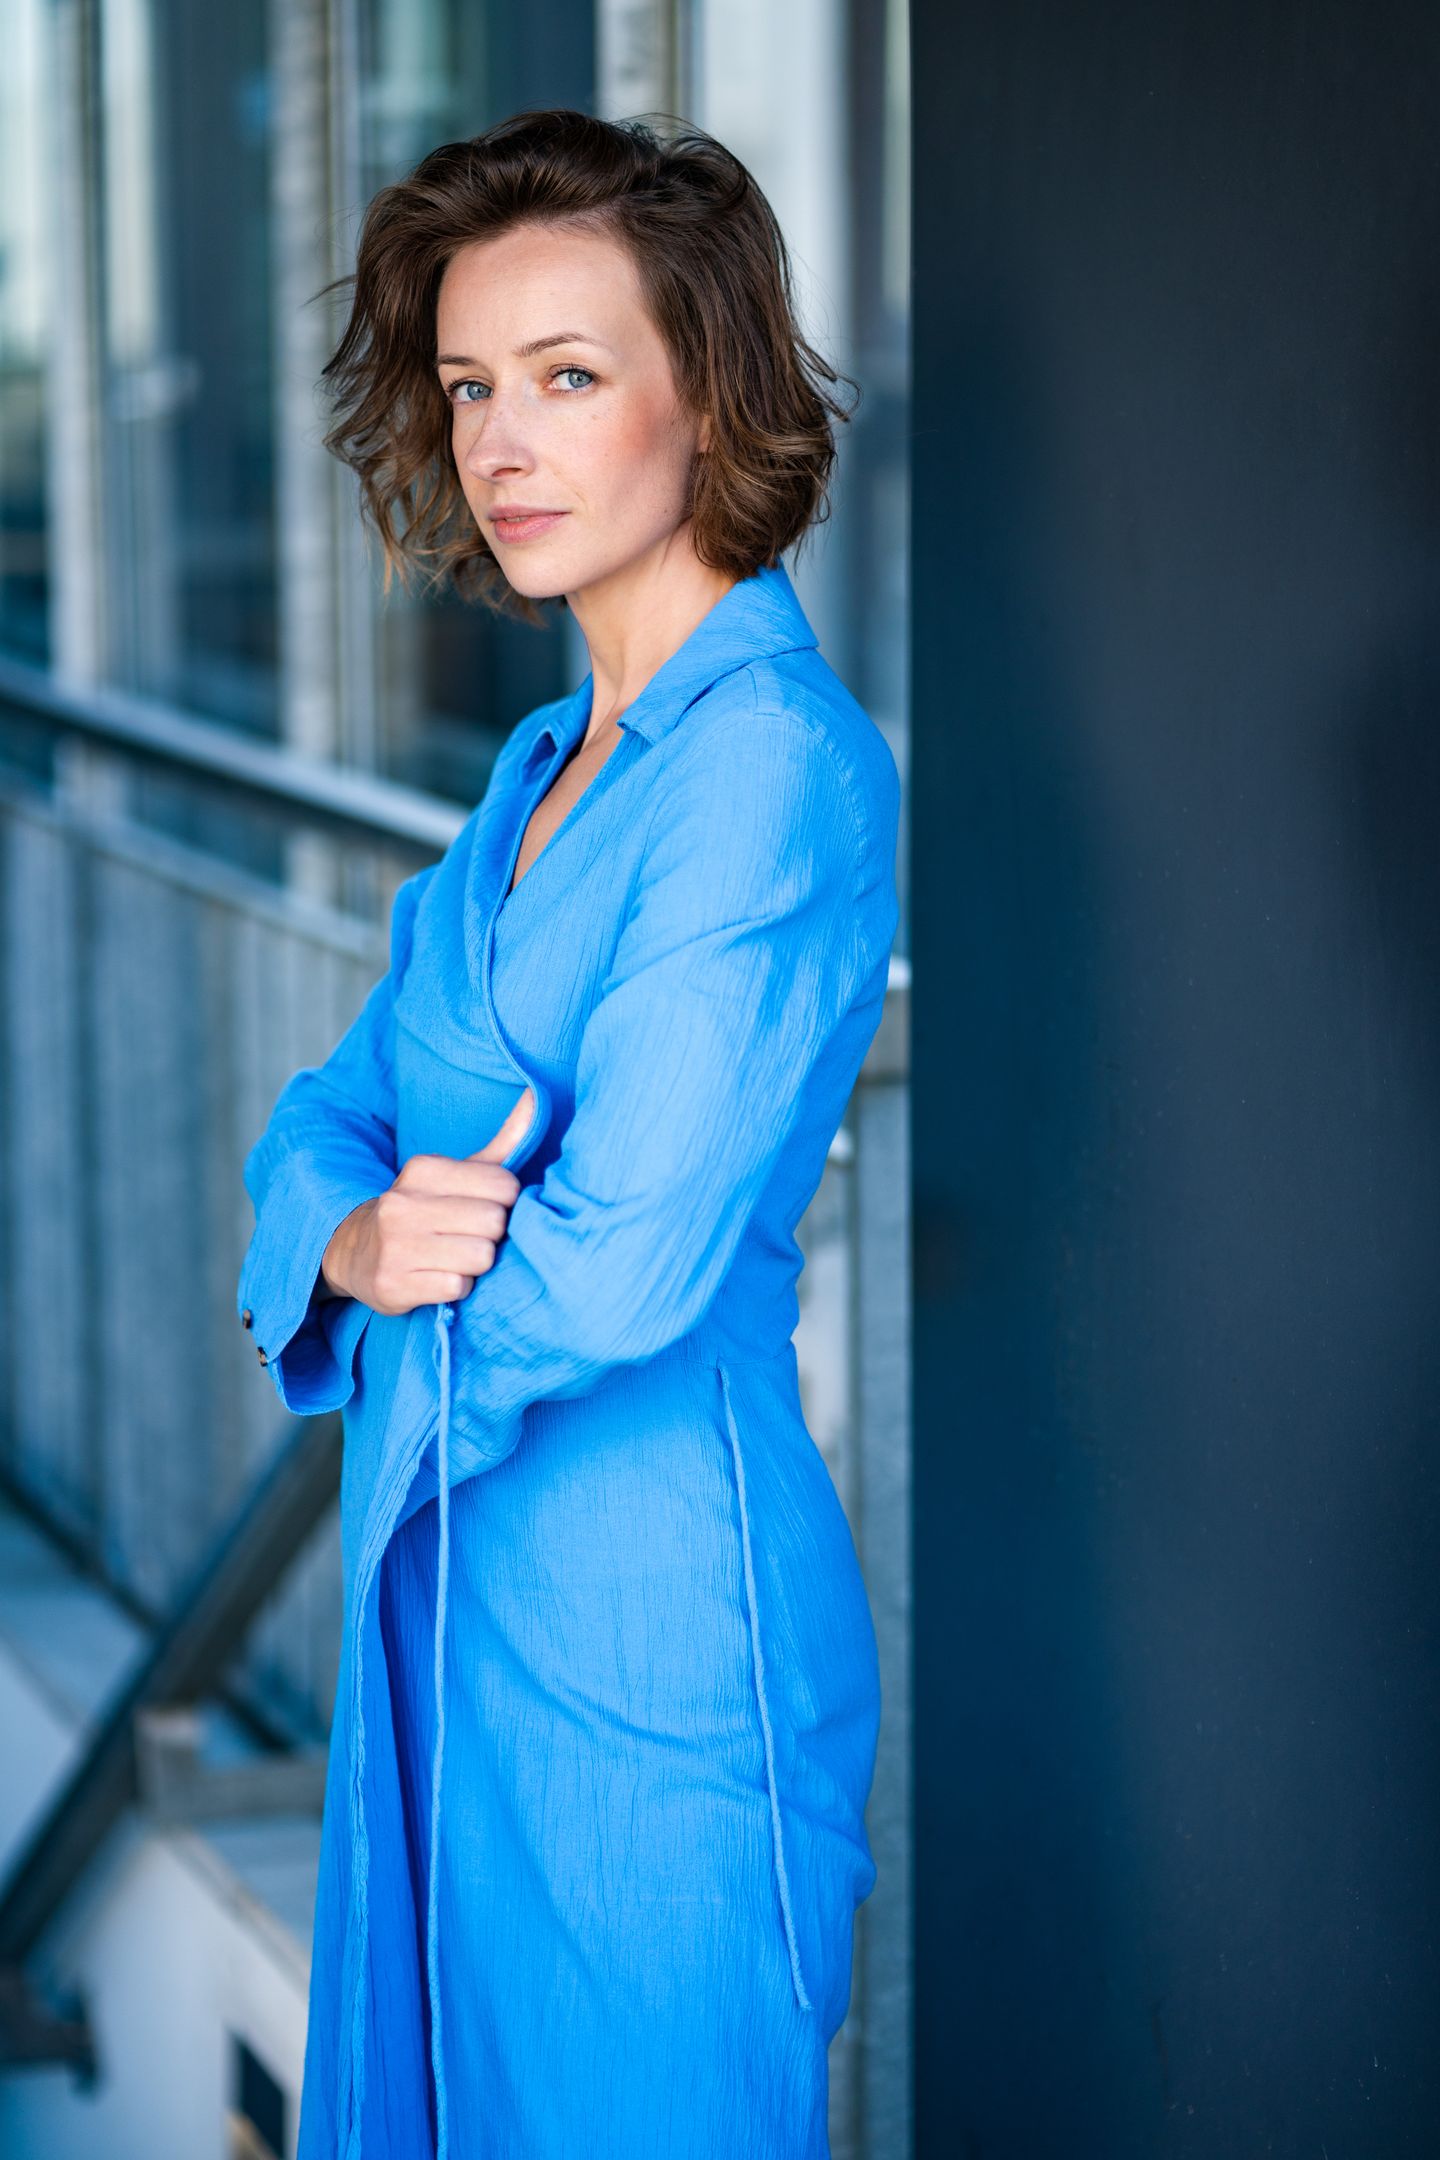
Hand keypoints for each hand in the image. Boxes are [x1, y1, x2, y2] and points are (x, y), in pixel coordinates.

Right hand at [319, 1089, 534, 1315]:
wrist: (355, 1251)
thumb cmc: (423, 1209)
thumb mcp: (456, 1172)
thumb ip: (503, 1142)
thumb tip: (537, 1098)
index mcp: (424, 1169)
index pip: (504, 1185)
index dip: (505, 1203)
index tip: (485, 1208)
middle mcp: (404, 1203)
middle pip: (494, 1222)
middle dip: (492, 1235)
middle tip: (471, 1236)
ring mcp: (395, 1245)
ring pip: (481, 1257)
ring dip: (477, 1263)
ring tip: (455, 1257)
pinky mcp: (393, 1284)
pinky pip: (458, 1287)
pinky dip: (457, 1287)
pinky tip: (438, 1276)